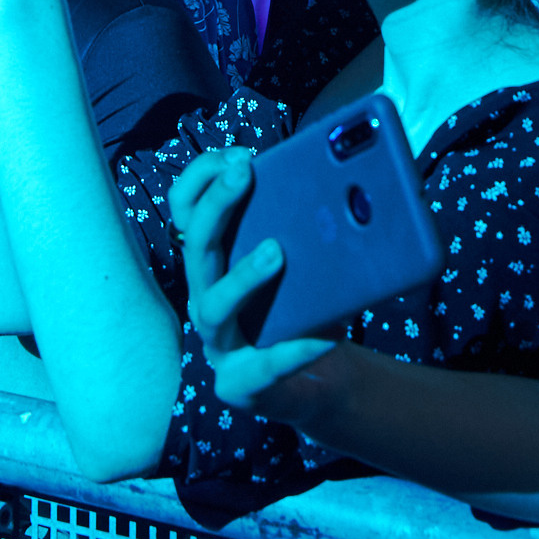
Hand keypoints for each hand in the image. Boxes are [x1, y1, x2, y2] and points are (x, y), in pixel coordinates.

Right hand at [171, 148, 336, 416]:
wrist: (315, 383)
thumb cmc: (305, 312)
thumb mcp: (307, 267)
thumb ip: (314, 235)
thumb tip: (353, 195)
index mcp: (214, 263)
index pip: (185, 210)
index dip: (202, 177)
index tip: (238, 154)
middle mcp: (205, 297)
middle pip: (196, 246)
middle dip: (216, 204)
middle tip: (244, 174)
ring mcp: (218, 343)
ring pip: (214, 305)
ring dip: (243, 275)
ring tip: (276, 252)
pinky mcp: (239, 384)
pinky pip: (262, 367)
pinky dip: (292, 350)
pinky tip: (321, 336)